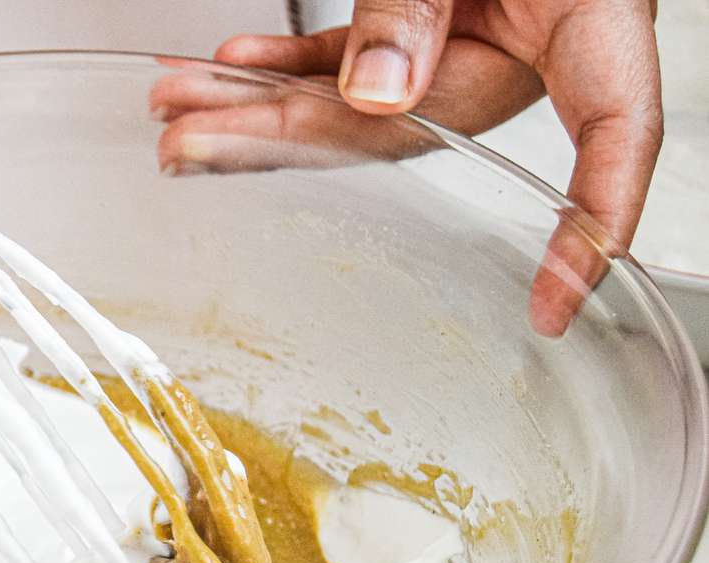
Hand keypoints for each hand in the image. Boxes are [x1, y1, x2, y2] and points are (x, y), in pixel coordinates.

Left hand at [155, 0, 662, 334]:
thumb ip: (422, 5)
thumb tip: (375, 90)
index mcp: (589, 24)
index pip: (612, 141)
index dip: (586, 230)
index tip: (553, 303)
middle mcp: (524, 46)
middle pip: (406, 127)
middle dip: (282, 141)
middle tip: (191, 148)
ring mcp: (471, 37)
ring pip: (355, 98)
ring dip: (259, 106)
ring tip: (178, 111)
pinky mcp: (426, 19)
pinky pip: (350, 55)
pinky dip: (287, 64)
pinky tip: (230, 69)